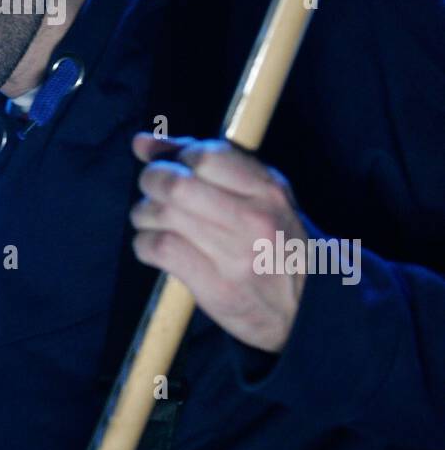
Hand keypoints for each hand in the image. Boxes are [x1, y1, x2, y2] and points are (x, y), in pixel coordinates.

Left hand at [129, 134, 309, 352]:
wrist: (306, 306)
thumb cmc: (274, 238)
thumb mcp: (258, 193)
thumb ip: (204, 160)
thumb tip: (141, 143)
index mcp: (268, 190)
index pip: (206, 156)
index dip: (180, 157)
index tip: (179, 167)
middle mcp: (254, 220)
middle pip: (176, 186)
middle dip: (152, 181)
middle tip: (153, 188)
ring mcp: (236, 257)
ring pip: (162, 217)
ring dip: (144, 213)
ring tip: (152, 217)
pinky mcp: (216, 288)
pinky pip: (159, 250)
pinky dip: (145, 243)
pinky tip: (155, 244)